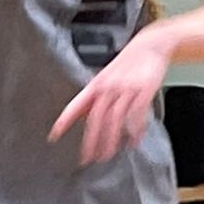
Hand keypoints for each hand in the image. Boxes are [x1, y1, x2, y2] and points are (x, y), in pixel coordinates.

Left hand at [50, 28, 170, 164]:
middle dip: (91, 140)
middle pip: (96, 118)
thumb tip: (84, 114)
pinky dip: (135, 131)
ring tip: (108, 155)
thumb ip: (96, 96)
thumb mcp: (107, 77)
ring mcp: (126, 89)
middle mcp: (108, 87)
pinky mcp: (143, 91)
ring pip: (114, 119)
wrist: (150, 45)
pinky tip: (134, 141)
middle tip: (87, 158)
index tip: (54, 136)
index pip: (76, 105)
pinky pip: (137, 115)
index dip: (64, 121)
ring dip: (111, 140)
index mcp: (96, 84)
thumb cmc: (129, 63)